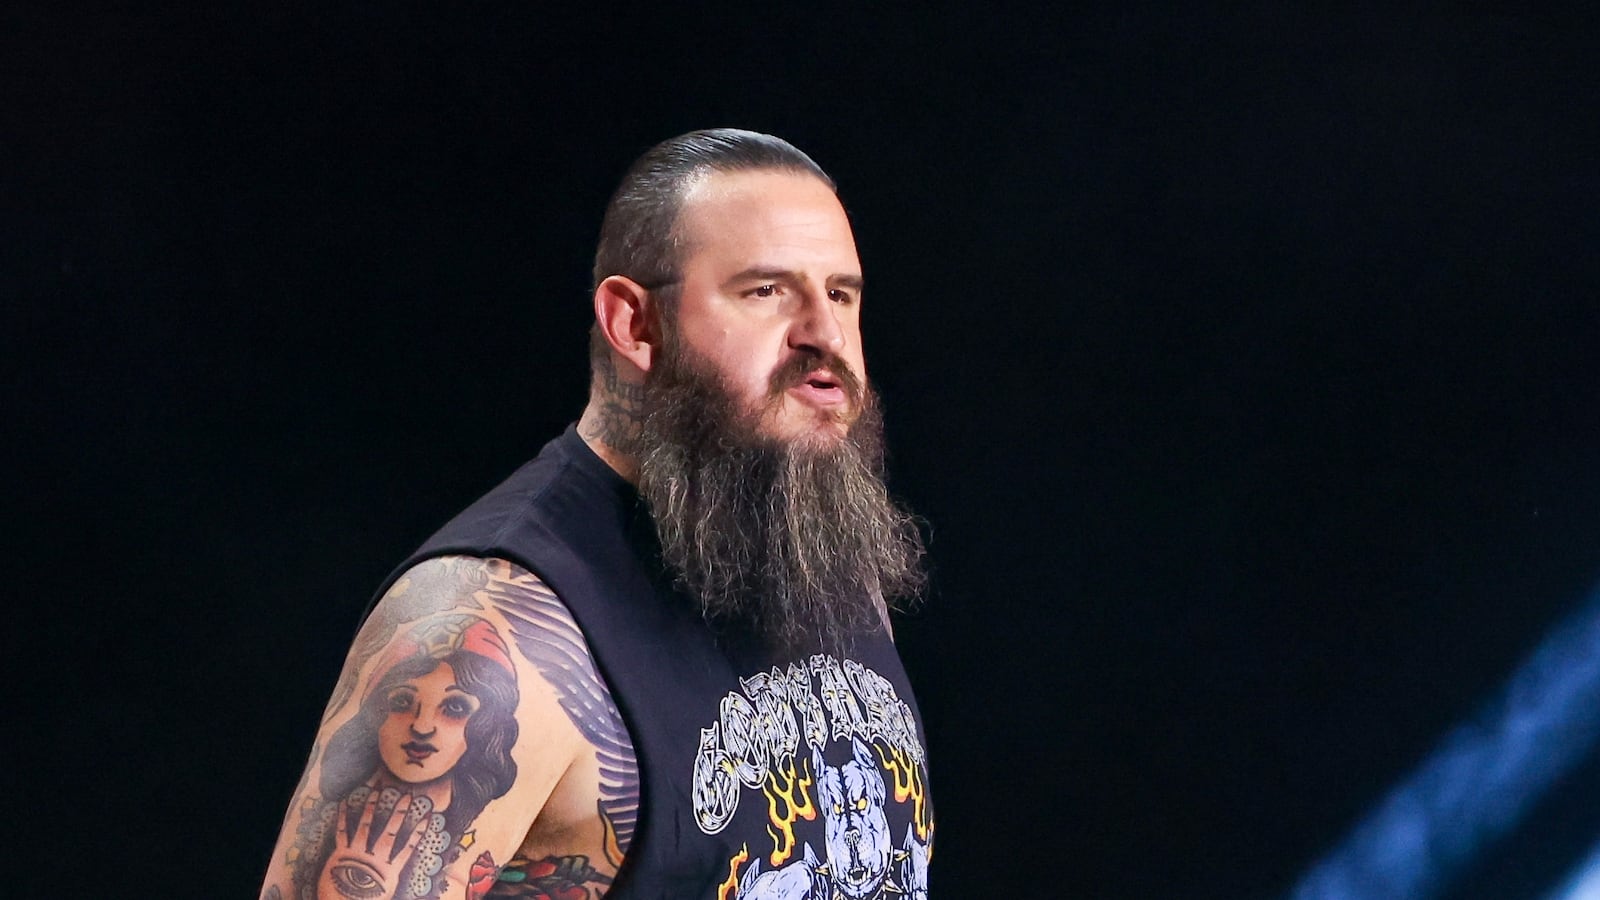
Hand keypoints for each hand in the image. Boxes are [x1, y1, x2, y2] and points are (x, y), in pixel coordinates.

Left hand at [317, 786, 451, 899]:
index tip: (428, 816)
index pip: (408, 848)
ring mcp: (357, 854)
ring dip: (372, 807)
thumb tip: (408, 883)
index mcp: (389, 872)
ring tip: (377, 791)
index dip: (419, 832)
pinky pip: (342, 832)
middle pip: (389, 832)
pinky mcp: (340, 854)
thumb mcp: (385, 893)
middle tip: (406, 796)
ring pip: (366, 826)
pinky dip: (343, 817)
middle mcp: (375, 859)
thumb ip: (392, 881)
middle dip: (399, 813)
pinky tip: (344, 803)